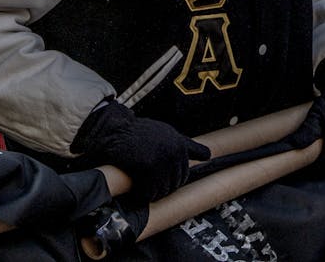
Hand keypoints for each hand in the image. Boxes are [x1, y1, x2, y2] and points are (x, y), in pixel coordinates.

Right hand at [71, 100, 210, 204]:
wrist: (115, 129)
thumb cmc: (139, 133)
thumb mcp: (167, 133)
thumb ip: (187, 145)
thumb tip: (208, 156)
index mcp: (180, 144)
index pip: (186, 171)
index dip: (178, 180)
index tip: (173, 183)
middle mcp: (175, 151)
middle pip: (176, 183)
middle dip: (164, 188)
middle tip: (150, 188)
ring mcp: (162, 159)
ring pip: (163, 189)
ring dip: (153, 194)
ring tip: (143, 191)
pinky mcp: (148, 166)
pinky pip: (149, 191)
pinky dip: (142, 196)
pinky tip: (136, 193)